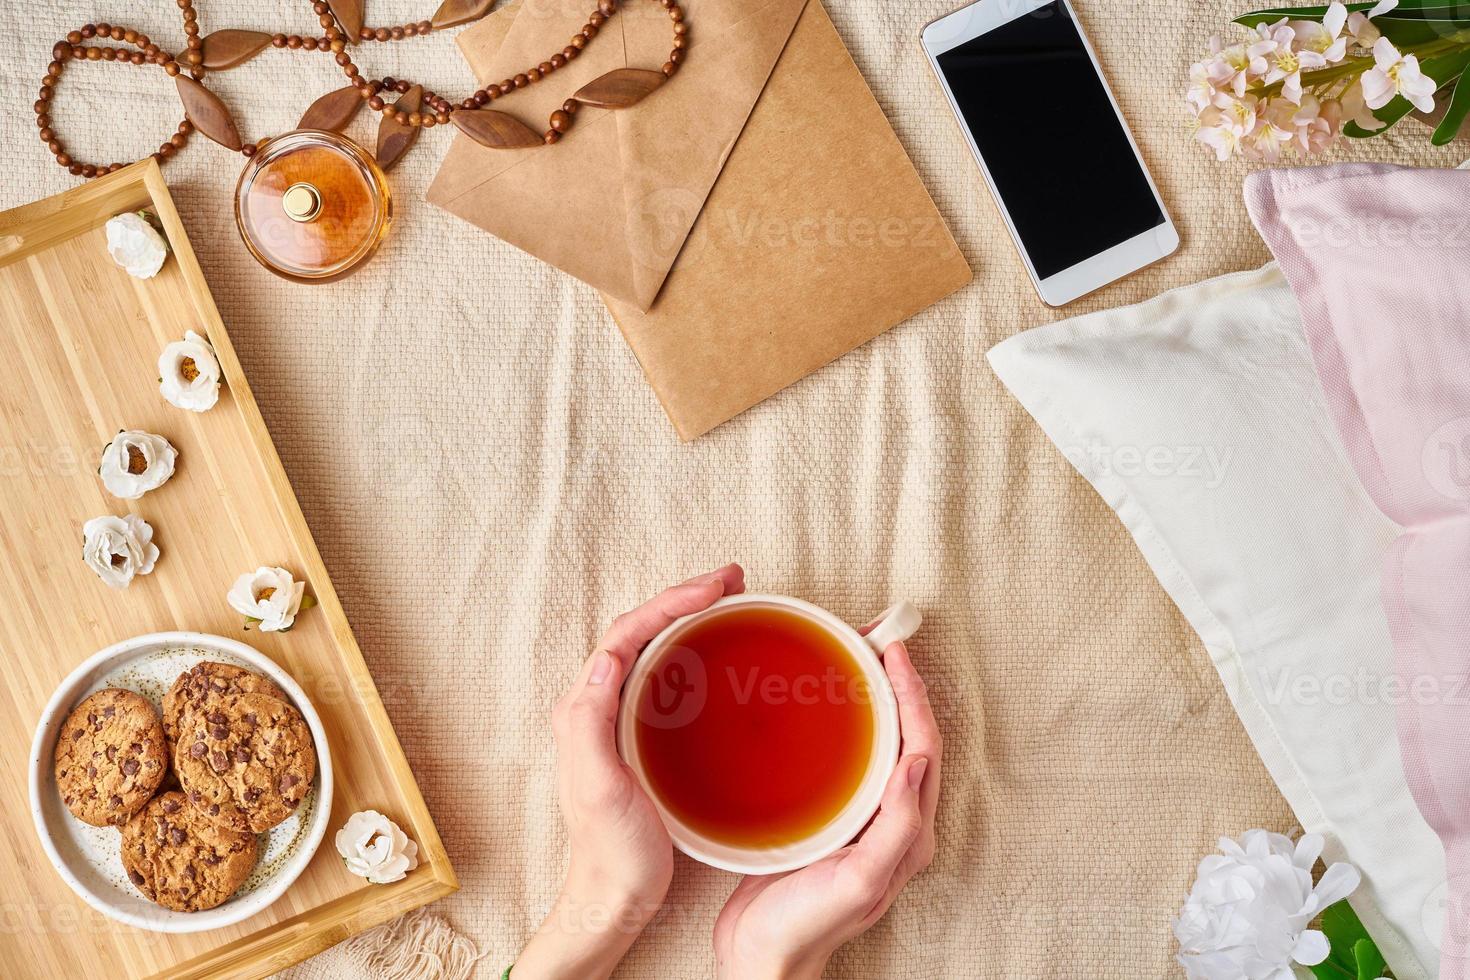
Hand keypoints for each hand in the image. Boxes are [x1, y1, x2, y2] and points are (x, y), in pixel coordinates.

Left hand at [512, 564, 745, 979]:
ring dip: (689, 616)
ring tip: (730, 597)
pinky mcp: (643, 736)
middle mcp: (597, 705)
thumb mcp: (596, 789)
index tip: (714, 590)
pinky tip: (719, 651)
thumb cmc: (610, 851)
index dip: (670, 603)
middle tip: (732, 580)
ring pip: (653, 647)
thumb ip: (590, 724)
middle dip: (684, 597)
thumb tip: (607, 659)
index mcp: (585, 709)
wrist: (615, 897)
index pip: (627, 634)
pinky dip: (693, 650)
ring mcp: (620, 719)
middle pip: (641, 629)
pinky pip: (667, 676)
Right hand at [712, 639, 940, 979]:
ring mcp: (860, 818)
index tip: (892, 653)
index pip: (922, 746)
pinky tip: (820, 708)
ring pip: (879, 744)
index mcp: (906, 832)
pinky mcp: (830, 819)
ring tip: (854, 661)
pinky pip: (847, 759)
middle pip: (907, 737)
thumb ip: (896, 826)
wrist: (761, 957)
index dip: (912, 695)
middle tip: (874, 642)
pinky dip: (843, 724)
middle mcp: (891, 821)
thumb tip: (917, 762)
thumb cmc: (807, 925)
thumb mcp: (859, 880)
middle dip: (898, 687)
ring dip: (873, 700)